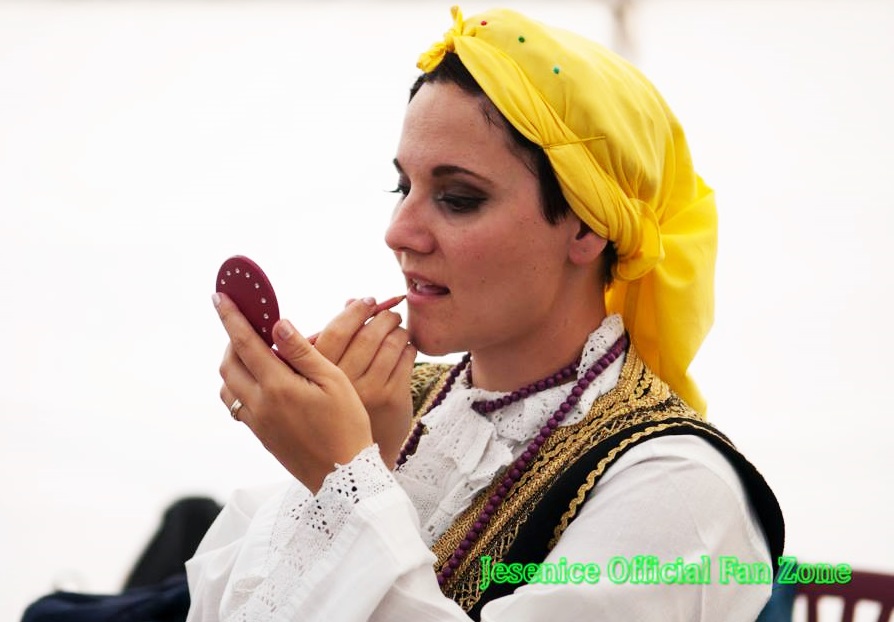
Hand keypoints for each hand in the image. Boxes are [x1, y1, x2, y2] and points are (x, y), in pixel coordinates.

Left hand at [214, 292, 372, 492]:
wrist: (344, 479)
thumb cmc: (347, 426)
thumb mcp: (334, 381)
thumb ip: (302, 351)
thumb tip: (278, 323)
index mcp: (278, 386)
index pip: (245, 342)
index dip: (231, 317)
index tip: (219, 296)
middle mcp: (259, 403)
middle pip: (229, 362)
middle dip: (232, 337)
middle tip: (248, 322)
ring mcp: (257, 422)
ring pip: (228, 385)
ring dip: (233, 362)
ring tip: (254, 350)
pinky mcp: (260, 435)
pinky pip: (236, 403)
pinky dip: (239, 384)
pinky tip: (260, 380)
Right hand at [313, 297, 416, 467]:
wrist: (349, 459)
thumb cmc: (334, 409)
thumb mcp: (322, 376)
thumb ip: (335, 339)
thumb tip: (351, 301)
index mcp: (318, 372)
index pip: (339, 328)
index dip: (356, 310)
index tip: (366, 301)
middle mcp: (343, 381)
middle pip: (369, 333)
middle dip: (382, 315)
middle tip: (388, 312)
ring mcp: (370, 390)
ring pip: (391, 343)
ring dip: (397, 329)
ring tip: (397, 328)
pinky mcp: (393, 398)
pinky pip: (406, 359)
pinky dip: (408, 347)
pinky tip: (405, 348)